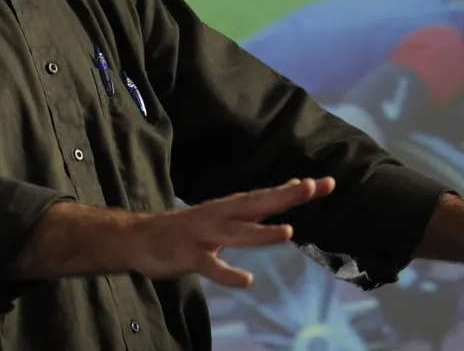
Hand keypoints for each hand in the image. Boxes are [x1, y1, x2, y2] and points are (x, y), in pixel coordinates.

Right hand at [125, 177, 335, 287]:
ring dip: (262, 233)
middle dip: (284, 197)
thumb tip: (287, 191)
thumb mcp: (223, 214)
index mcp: (229, 207)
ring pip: (237, 233)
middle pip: (257, 204)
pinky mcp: (188, 256)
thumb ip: (253, 207)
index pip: (267, 195)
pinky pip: (210, 266)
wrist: (138, 238)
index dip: (295, 190)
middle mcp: (220, 216)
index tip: (326, 183)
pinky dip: (227, 273)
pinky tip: (246, 280)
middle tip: (311, 187)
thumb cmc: (186, 228)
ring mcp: (203, 235)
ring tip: (288, 231)